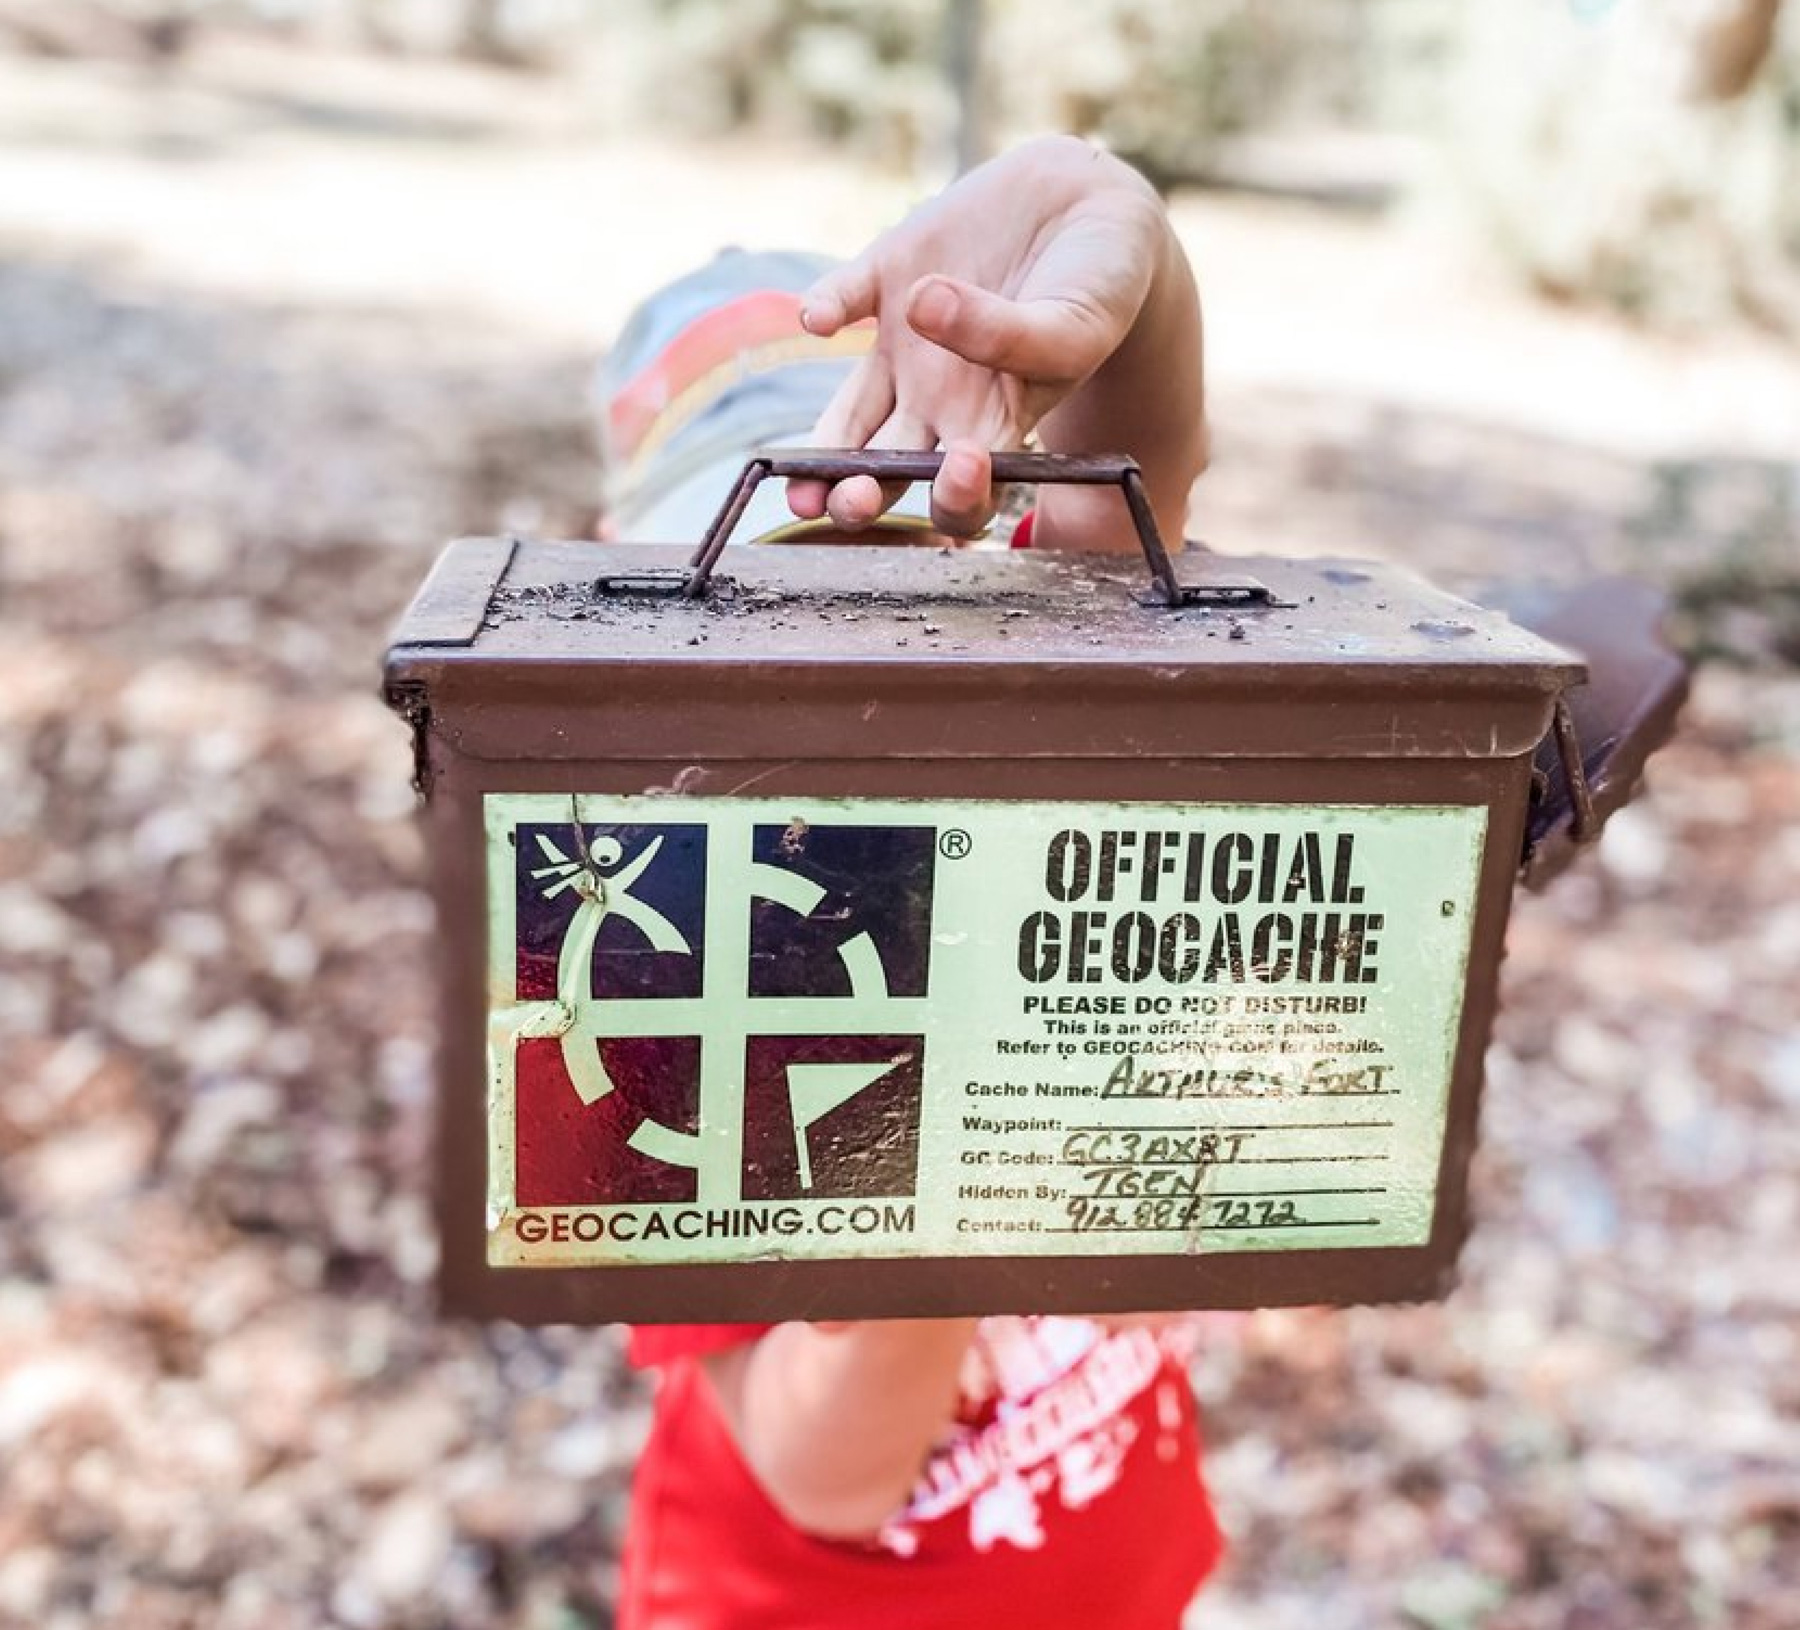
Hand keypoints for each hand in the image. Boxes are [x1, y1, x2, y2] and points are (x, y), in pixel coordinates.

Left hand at [787, 135, 1206, 549]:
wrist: (1086, 207)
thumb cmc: (1096, 291)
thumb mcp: (1072, 323)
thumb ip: (1010, 336)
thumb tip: (922, 308)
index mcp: (993, 430)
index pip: (963, 495)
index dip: (955, 499)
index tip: (962, 468)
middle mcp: (938, 404)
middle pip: (888, 472)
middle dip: (861, 496)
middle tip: (848, 501)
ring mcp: (904, 349)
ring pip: (849, 417)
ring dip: (822, 446)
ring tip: (795, 472)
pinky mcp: (884, 280)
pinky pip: (841, 301)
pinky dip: (826, 307)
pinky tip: (821, 317)